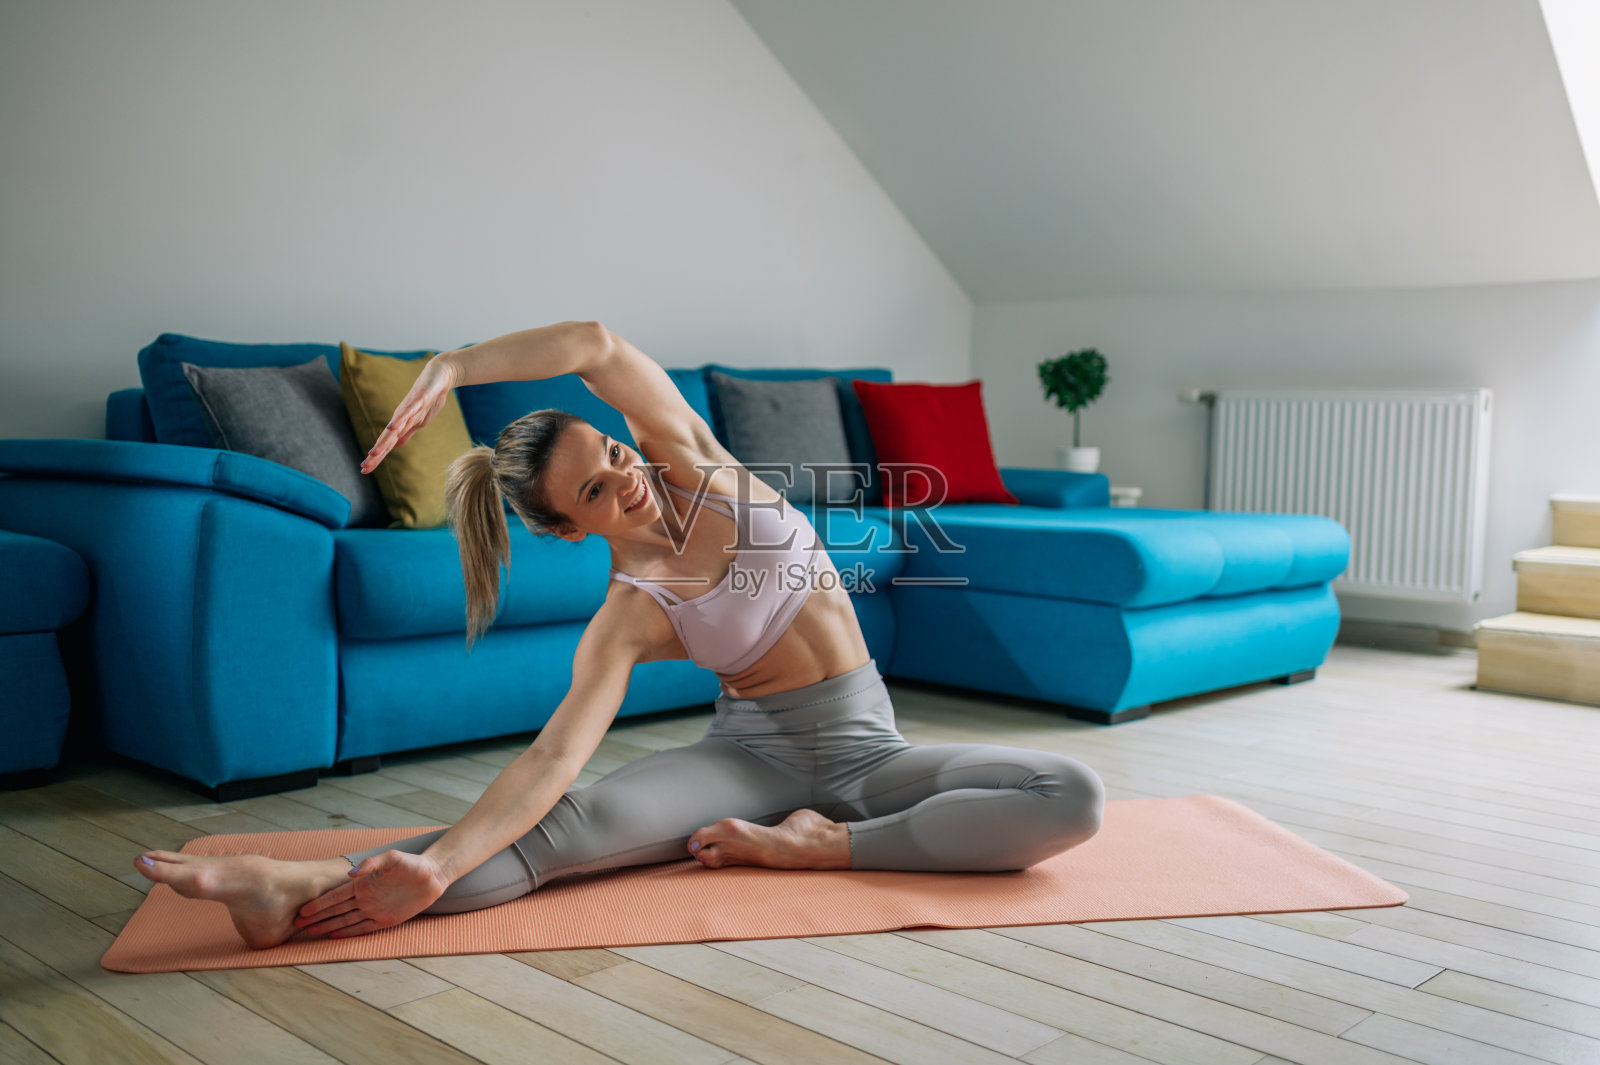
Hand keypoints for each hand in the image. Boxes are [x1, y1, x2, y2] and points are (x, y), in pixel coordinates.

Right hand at [293, 850, 449, 938]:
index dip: (319, 903)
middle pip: (336, 910)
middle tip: (298, 924)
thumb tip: (352, 873)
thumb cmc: (412, 863)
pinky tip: (335, 936)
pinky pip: (364, 928)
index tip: (303, 910)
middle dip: (318, 917)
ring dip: (329, 926)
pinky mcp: (386, 919)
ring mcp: (374, 909)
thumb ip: (373, 863)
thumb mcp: (393, 858)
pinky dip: (349, 933)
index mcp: (364, 884)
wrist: (432, 875)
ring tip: (311, 932)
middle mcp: (365, 898)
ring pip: (346, 920)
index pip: (336, 896)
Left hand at [360, 352, 459, 474]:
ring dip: (383, 441)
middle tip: (364, 467)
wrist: (440, 375)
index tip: (364, 470)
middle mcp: (401, 417)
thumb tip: (394, 446)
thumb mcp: (419, 421)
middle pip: (386, 439)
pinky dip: (400, 420)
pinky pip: (408, 411)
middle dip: (376, 453)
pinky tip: (392, 428)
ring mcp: (409, 408)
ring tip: (373, 453)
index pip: (387, 444)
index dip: (377, 457)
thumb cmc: (430, 398)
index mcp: (402, 425)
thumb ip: (406, 433)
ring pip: (394, 427)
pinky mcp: (418, 398)